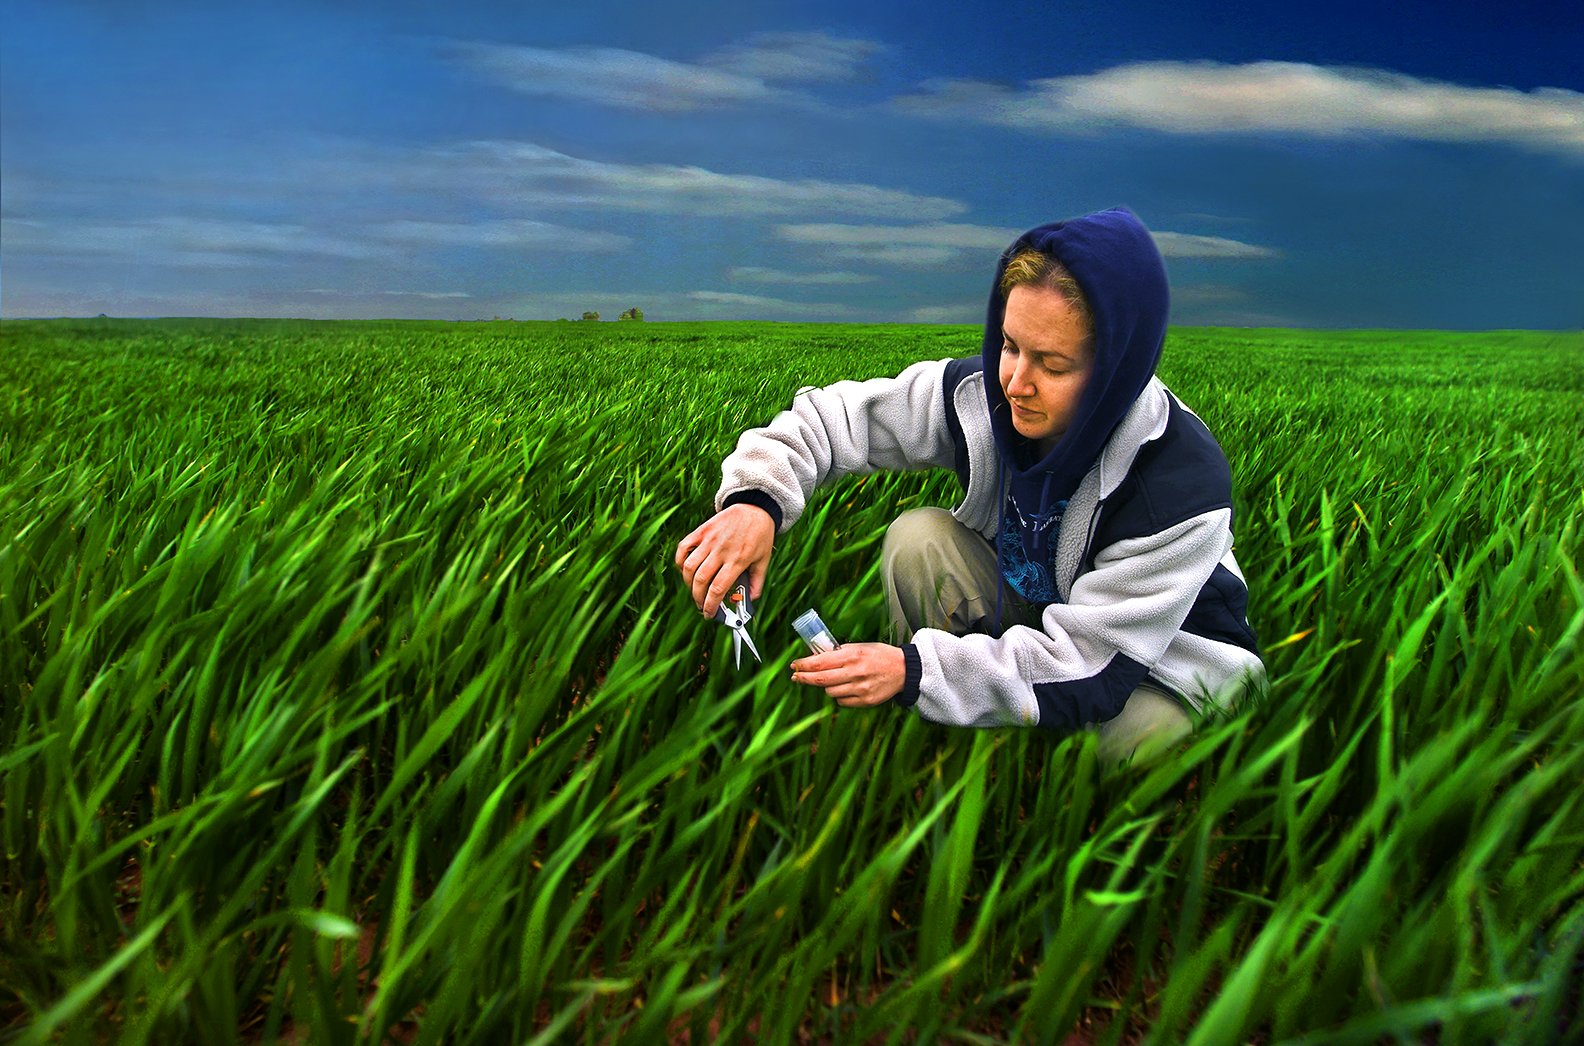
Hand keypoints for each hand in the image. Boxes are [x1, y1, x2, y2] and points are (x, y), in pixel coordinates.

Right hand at [675, 503, 775, 617]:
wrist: (755, 507)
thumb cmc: (760, 534)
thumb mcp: (764, 559)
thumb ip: (757, 581)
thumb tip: (751, 599)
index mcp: (738, 560)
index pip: (718, 588)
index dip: (710, 605)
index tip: (709, 614)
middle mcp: (721, 551)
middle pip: (700, 580)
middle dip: (697, 598)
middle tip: (701, 605)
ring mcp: (709, 540)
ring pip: (688, 566)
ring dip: (688, 583)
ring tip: (694, 590)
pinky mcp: (702, 530)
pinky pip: (684, 547)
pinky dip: (680, 560)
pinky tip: (685, 569)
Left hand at [791, 644, 905, 707]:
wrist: (904, 670)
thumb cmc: (880, 656)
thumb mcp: (860, 647)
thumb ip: (839, 652)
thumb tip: (817, 656)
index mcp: (852, 656)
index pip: (820, 662)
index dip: (804, 665)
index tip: (794, 666)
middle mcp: (855, 673)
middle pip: (820, 680)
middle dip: (804, 678)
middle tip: (796, 677)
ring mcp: (860, 689)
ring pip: (830, 692)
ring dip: (826, 686)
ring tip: (833, 680)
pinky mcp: (865, 701)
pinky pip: (842, 701)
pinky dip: (840, 695)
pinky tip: (846, 688)